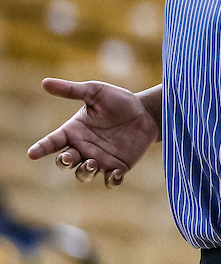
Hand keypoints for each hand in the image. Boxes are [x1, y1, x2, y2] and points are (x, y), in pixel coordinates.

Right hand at [28, 79, 159, 187]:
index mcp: (74, 131)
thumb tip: (45, 82)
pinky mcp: (118, 167)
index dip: (41, 148)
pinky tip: (115, 173)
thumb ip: (72, 90)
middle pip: (65, 162)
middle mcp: (83, 148)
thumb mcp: (96, 92)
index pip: (52, 142)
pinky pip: (111, 181)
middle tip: (69, 156)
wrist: (146, 112)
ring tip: (92, 162)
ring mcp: (100, 159)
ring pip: (84, 174)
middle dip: (64, 162)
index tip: (32, 154)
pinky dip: (111, 180)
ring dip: (85, 172)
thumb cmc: (118, 101)